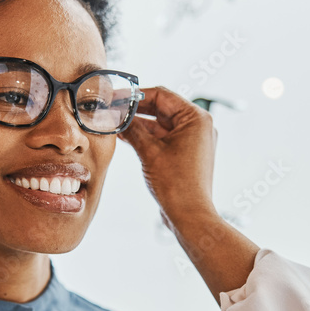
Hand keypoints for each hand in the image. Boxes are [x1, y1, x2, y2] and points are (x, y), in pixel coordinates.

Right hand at [119, 87, 218, 224]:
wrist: (189, 215)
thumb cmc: (176, 184)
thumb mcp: (149, 151)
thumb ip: (133, 129)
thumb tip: (117, 115)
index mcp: (196, 118)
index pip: (161, 95)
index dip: (135, 95)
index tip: (115, 97)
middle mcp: (198, 126)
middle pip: (161, 108)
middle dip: (135, 110)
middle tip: (111, 109)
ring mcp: (193, 140)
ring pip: (160, 124)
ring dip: (139, 124)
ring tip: (114, 123)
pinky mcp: (186, 153)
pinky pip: (163, 138)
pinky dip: (146, 136)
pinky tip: (126, 136)